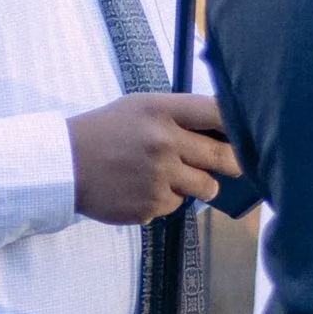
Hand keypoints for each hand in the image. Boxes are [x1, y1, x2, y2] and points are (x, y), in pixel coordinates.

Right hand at [68, 92, 242, 225]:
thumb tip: (226, 130)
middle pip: (224, 156)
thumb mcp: (140, 108)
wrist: (64, 165)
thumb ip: (180, 116)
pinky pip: (177, 204)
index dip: (239, 123)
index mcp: (161, 111)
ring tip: (174, 175)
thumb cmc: (106, 132)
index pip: (219, 113)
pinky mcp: (150, 205)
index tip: (248, 131)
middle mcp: (164, 143)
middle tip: (233, 163)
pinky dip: (168, 199)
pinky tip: (144, 188)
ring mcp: (158, 177)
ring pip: (207, 186)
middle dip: (233, 162)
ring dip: (200, 184)